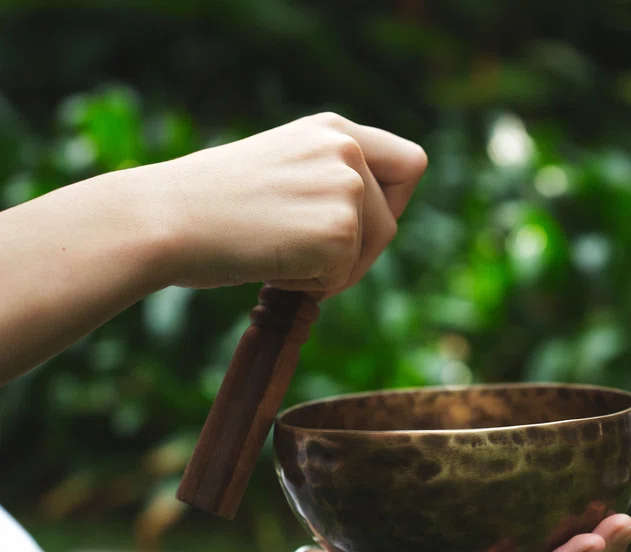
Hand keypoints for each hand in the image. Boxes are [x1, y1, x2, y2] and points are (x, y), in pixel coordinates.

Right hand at [153, 112, 426, 291]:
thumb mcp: (281, 171)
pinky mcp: (340, 231)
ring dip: (333, 270)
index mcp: (333, 130)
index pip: (410, 163)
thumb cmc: (207, 204)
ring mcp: (346, 188)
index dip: (393, 202)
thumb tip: (360, 227)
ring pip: (372, 251)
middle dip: (359, 251)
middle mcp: (347, 149)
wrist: (163, 219)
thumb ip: (326, 182)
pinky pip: (343, 277)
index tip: (358, 225)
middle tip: (306, 259)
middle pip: (392, 220)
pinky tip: (270, 265)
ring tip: (277, 256)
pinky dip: (311, 286)